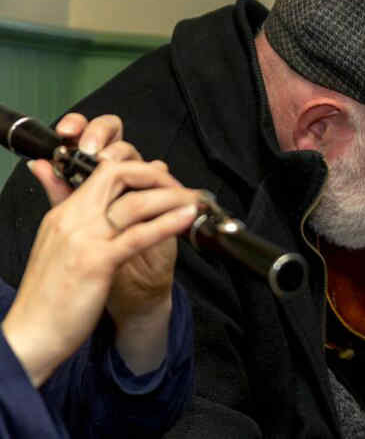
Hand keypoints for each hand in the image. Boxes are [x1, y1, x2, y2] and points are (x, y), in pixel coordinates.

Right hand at [49, 114, 192, 372]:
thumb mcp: (57, 246)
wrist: (31, 333)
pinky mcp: (97, 262)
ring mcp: (85, 239)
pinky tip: (186, 218)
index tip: (161, 179)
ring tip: (195, 200)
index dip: (137, 169)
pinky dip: (168, 223)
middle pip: (118, 175)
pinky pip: (138, 235)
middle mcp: (73, 219)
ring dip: (172, 198)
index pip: (103, 172)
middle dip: (156, 175)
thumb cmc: (48, 294)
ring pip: (134, 204)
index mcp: (64, 213)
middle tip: (181, 186)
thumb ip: (63, 211)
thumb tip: (54, 175)